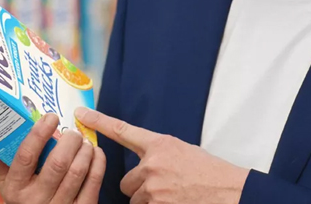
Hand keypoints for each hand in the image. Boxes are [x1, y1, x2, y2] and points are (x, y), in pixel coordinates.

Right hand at [0, 113, 106, 203]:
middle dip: (69, 141)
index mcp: (16, 188)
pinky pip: (93, 184)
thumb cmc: (23, 197)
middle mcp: (36, 200)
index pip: (26, 156)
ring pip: (77, 172)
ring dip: (85, 150)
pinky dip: (98, 164)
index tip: (50, 117)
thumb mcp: (6, 182)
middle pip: (58, 164)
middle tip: (72, 130)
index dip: (39, 134)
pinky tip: (95, 153)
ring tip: (84, 140)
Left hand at [75, 108, 249, 203]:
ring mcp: (153, 188)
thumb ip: (158, 153)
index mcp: (159, 144)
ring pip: (135, 198)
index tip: (80, 115)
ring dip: (148, 200)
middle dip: (139, 187)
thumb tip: (143, 161)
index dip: (98, 121)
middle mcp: (152, 164)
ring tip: (173, 195)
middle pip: (125, 180)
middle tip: (162, 186)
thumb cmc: (210, 172)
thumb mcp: (182, 151)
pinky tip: (174, 202)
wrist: (230, 192)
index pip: (121, 130)